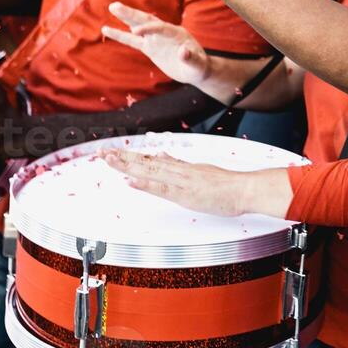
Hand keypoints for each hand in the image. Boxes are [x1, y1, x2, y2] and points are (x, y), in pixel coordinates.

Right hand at [101, 2, 210, 87]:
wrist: (195, 70)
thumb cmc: (198, 67)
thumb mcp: (197, 65)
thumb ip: (191, 58)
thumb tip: (183, 52)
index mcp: (176, 33)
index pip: (160, 27)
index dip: (149, 28)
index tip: (135, 32)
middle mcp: (164, 32)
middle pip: (146, 20)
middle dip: (131, 14)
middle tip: (115, 6)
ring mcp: (155, 39)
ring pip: (137, 26)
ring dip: (126, 17)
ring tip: (112, 7)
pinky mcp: (149, 48)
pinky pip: (132, 41)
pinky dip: (120, 35)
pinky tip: (106, 29)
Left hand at [104, 149, 287, 218]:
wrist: (245, 189)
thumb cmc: (227, 184)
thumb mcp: (201, 169)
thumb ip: (180, 163)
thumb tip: (162, 154)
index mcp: (181, 166)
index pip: (150, 159)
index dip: (131, 155)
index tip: (113, 152)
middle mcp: (178, 171)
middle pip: (145, 162)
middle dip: (122, 158)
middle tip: (101, 154)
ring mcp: (181, 181)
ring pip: (150, 171)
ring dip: (128, 166)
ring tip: (109, 161)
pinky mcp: (186, 194)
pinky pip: (162, 188)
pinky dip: (146, 184)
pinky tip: (132, 180)